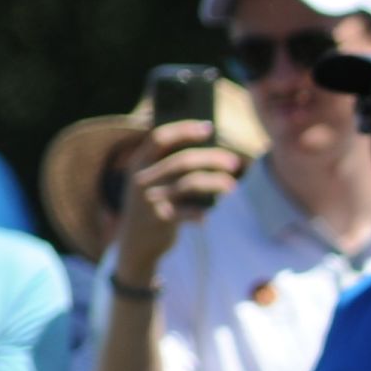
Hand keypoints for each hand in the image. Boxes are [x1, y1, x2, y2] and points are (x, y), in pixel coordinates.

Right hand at [117, 121, 247, 271]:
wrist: (135, 243)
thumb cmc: (153, 204)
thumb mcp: (151, 180)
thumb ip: (168, 162)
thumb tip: (207, 140)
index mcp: (138, 162)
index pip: (160, 138)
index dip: (184, 129)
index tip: (209, 127)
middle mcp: (141, 178)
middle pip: (183, 160)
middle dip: (213, 159)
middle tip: (235, 163)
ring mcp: (149, 199)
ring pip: (190, 183)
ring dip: (216, 183)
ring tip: (232, 186)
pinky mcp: (159, 218)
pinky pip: (189, 212)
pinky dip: (201, 213)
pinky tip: (206, 217)